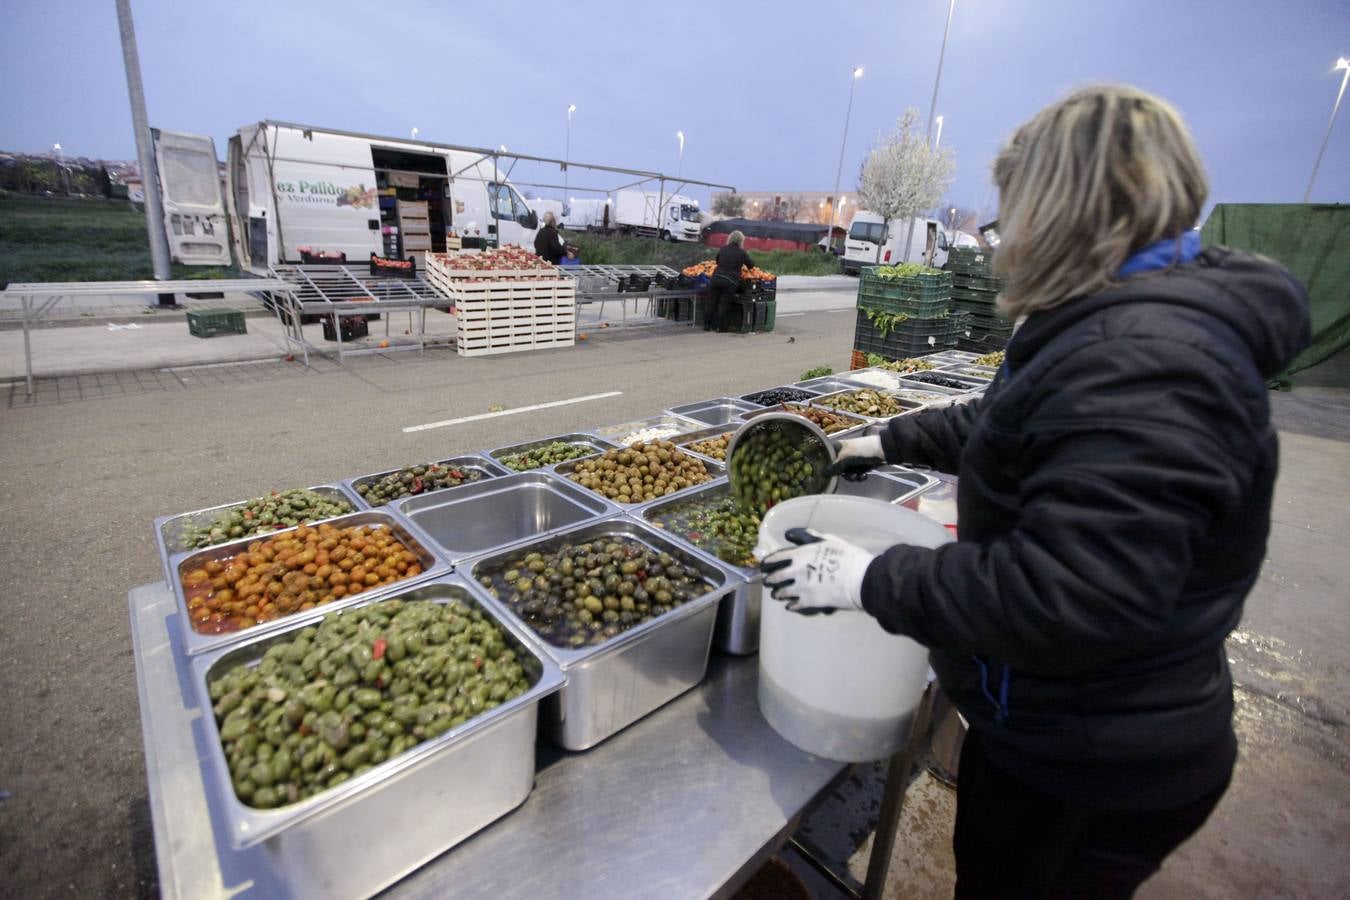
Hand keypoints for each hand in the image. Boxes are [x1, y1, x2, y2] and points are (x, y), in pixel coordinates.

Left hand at [759, 528, 873, 614]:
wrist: (860, 579)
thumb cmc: (846, 556)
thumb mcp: (827, 540)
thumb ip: (807, 536)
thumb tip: (789, 534)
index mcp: (799, 554)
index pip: (775, 558)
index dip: (767, 563)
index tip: (764, 566)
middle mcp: (795, 572)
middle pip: (774, 578)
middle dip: (769, 580)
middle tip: (768, 582)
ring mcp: (800, 588)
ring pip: (780, 593)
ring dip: (777, 594)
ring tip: (778, 595)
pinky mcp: (808, 602)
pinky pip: (792, 605)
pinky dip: (790, 605)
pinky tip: (790, 605)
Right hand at [825, 434, 884, 481]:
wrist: (883, 451)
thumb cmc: (863, 450)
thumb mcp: (846, 457)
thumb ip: (834, 466)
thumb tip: (822, 474)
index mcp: (837, 447)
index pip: (827, 456)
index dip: (826, 466)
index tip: (827, 474)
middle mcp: (843, 454)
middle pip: (836, 468)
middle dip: (842, 474)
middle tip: (848, 474)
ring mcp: (852, 461)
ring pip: (845, 473)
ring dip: (852, 477)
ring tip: (858, 476)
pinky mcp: (860, 467)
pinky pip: (854, 475)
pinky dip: (858, 477)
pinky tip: (864, 476)